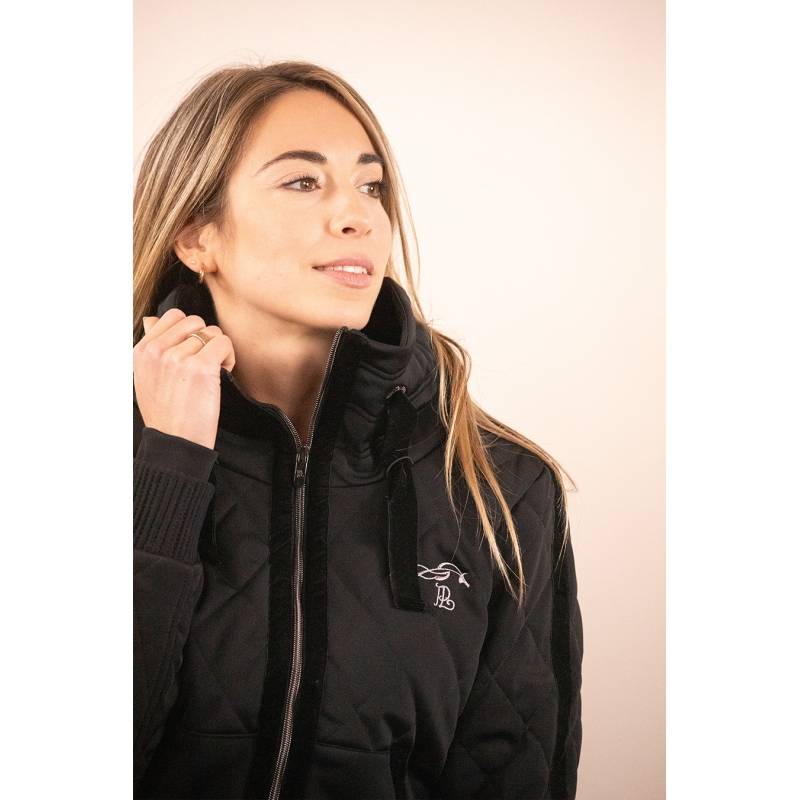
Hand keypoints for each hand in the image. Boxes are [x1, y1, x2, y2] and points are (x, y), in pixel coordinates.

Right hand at [133, 308, 235, 449]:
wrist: (175, 443)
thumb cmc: (166, 414)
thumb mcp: (146, 378)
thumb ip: (152, 349)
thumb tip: (153, 319)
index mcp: (142, 351)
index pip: (173, 316)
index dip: (190, 332)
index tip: (191, 353)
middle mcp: (157, 351)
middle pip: (196, 322)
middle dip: (205, 340)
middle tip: (204, 364)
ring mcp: (178, 358)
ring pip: (213, 332)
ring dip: (218, 351)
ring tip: (211, 374)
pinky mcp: (201, 367)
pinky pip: (224, 343)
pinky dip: (229, 358)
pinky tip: (221, 376)